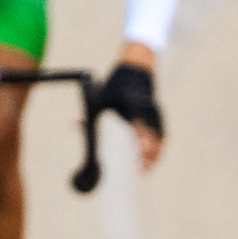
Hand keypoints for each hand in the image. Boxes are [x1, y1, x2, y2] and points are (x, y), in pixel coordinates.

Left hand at [102, 41, 162, 168]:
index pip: (138, 123)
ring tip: (146, 169)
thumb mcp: (101, 96)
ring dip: (154, 154)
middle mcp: (146, 109)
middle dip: (148, 152)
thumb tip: (77, 125)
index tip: (140, 149)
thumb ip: (92, 112)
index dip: (140, 137)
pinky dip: (157, 148)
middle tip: (141, 169)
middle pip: (152, 134)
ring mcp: (155, 112)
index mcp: (131, 103)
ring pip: (158, 136)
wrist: (137, 69)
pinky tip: (151, 160)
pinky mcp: (159, 116)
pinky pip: (160, 134)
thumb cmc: (115, 85)